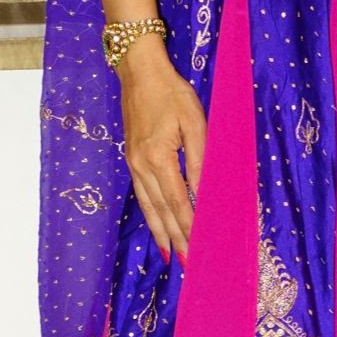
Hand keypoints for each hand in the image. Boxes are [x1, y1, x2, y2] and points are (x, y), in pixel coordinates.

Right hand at [117, 35, 205, 262]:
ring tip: (170, 256)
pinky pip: (142, 195)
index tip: (198, 247)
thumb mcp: (194, 121)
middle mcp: (141, 166)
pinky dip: (150, 215)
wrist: (138, 72)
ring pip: (148, 207)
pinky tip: (157, 226)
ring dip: (160, 233)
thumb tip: (204, 191)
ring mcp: (133, 164)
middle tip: (188, 264)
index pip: (178, 201)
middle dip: (175, 239)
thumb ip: (199, 158)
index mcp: (158, 157)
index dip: (188, 226)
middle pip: (161, 211)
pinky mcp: (131, 159)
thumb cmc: (171, 93)